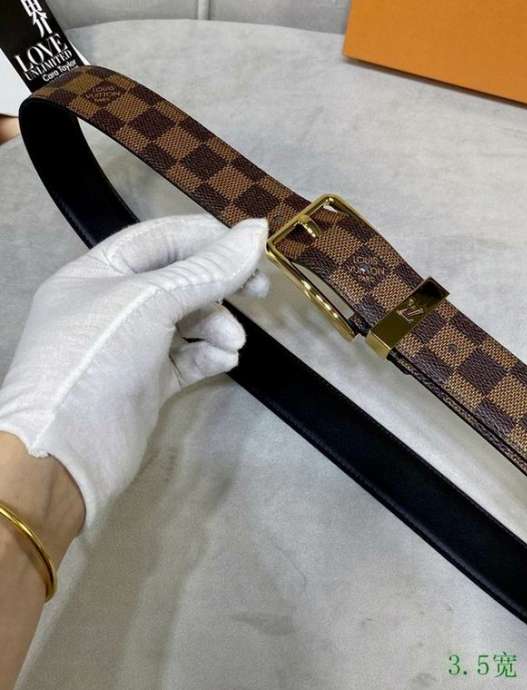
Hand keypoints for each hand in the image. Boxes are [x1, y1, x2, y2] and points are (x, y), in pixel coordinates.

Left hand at [0, 214, 267, 528]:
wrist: (67, 452)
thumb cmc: (98, 358)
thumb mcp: (150, 301)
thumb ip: (207, 268)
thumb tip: (258, 230)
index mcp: (99, 272)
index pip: (160, 239)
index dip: (207, 238)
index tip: (252, 248)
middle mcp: (114, 305)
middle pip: (179, 279)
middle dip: (219, 283)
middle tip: (259, 290)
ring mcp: (132, 346)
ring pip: (187, 320)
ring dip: (216, 325)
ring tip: (233, 344)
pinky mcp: (148, 382)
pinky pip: (187, 357)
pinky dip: (209, 354)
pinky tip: (225, 360)